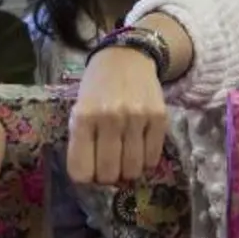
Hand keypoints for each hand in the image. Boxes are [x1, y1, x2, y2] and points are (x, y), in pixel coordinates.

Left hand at [68, 46, 168, 186]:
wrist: (126, 57)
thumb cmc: (97, 88)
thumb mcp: (79, 110)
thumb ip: (82, 142)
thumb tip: (91, 179)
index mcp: (83, 117)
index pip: (81, 170)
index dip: (85, 177)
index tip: (89, 170)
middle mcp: (110, 118)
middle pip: (108, 174)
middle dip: (107, 177)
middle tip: (108, 166)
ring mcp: (137, 118)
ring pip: (132, 170)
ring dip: (127, 171)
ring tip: (124, 158)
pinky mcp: (159, 118)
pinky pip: (152, 159)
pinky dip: (145, 161)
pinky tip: (139, 149)